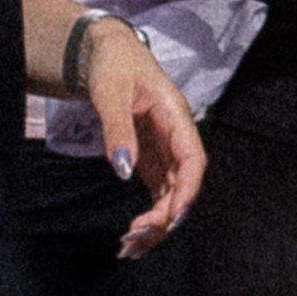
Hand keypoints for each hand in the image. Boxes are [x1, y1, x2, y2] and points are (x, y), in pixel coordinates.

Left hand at [75, 19, 206, 255]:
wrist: (103, 49)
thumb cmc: (112, 62)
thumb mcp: (110, 92)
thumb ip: (118, 130)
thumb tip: (124, 170)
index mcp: (176, 115)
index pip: (193, 158)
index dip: (188, 189)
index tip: (172, 215)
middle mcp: (175, 136)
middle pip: (183, 183)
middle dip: (166, 214)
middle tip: (137, 237)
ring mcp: (164, 149)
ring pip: (171, 193)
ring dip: (157, 221)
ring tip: (132, 246)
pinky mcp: (151, 158)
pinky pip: (157, 192)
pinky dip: (149, 214)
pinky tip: (134, 235)